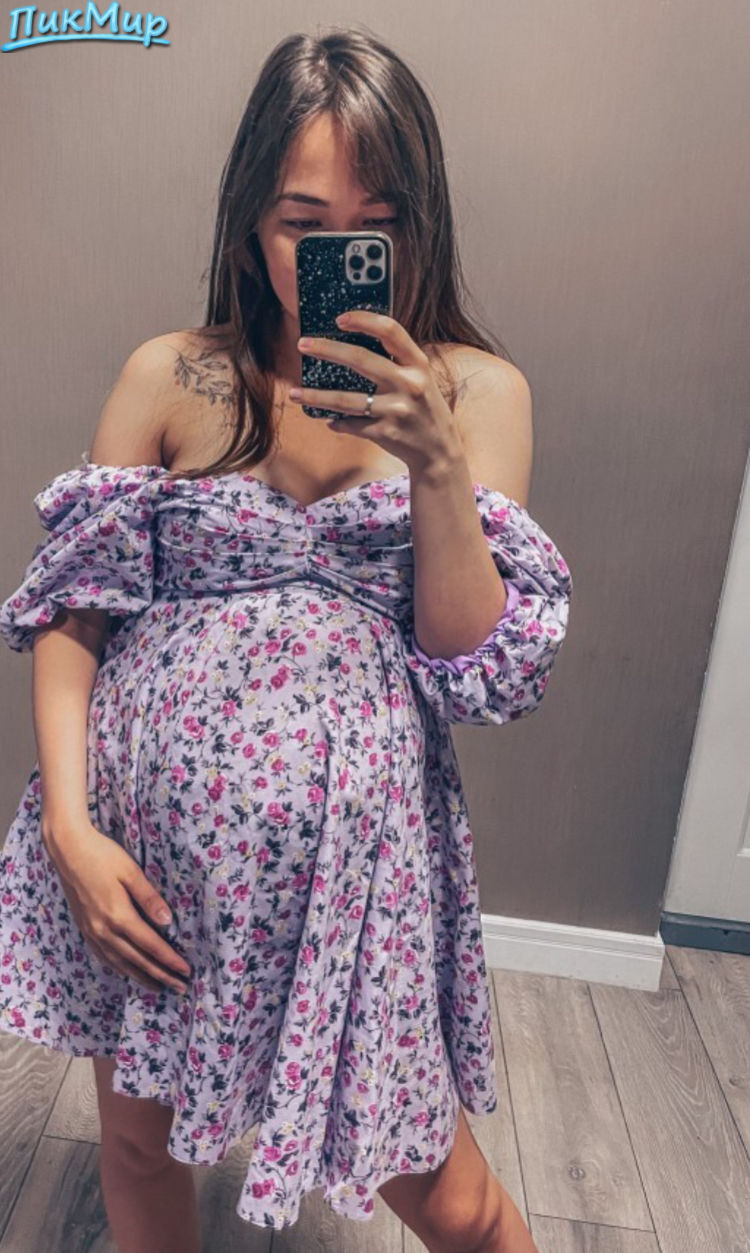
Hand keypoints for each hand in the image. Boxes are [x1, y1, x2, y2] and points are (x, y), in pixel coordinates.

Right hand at [45, 820, 192, 995]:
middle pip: (137, 960)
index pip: (150, 945)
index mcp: (118, 916)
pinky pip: (104, 956)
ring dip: (140, 977)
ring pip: (119, 963)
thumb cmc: (103, 855)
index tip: (186, 971)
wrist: (68, 850)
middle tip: (180, 988)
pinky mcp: (84, 928)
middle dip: (160, 976)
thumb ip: (149, 898)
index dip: (169, 960)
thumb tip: (167, 921)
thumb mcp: (131, 872)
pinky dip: (119, 968)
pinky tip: (127, 972)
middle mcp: (103, 930)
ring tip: (159, 987)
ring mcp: (91, 931)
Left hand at [290, 310, 465, 477]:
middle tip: (303, 344)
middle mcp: (409, 384)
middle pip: (361, 359)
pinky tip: (328, 420)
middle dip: (327, 349)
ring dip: (316, 396)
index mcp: (418, 365)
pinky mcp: (386, 433)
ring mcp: (397, 410)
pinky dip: (337, 423)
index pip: (391, 331)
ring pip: (347, 400)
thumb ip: (396, 362)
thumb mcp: (420, 380)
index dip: (364, 320)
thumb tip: (350, 345)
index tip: (339, 318)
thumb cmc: (424, 409)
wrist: (439, 451)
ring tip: (294, 393)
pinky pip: (351, 424)